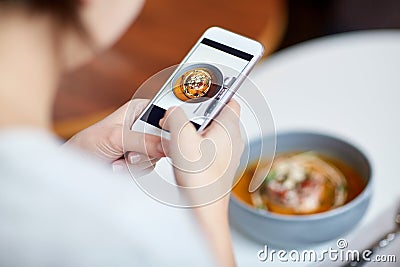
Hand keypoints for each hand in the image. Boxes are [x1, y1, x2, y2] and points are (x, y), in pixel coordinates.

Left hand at [65, 99, 164, 171]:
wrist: (77, 166)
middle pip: (166, 139)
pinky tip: (121, 164)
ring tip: (120, 157)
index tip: (164, 139)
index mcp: (141, 109)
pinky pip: (150, 167)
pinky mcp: (142, 160)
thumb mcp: (116, 137)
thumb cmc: (88, 143)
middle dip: (146, 150)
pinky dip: (135, 170)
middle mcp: (145, 125)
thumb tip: (166, 146)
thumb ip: (143, 140)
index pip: (167, 115)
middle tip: (129, 151)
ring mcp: (145, 144)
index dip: (170, 127)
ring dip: (137, 162)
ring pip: (158, 156)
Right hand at [159, 100, 243, 266]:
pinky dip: (194, 143)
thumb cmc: (201, 180)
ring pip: (210, 131)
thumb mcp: (182, 139)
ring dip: (193, 128)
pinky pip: (206, 146)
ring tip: (177, 131)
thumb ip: (175, 117)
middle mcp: (232, 140)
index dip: (216, 89)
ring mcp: (226, 154)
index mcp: (230, 128)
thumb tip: (172, 111)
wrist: (204, 211)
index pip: (229, 98)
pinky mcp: (217, 165)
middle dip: (198, 110)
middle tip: (182, 111)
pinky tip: (179, 150)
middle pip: (216, 114)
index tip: (202, 85)